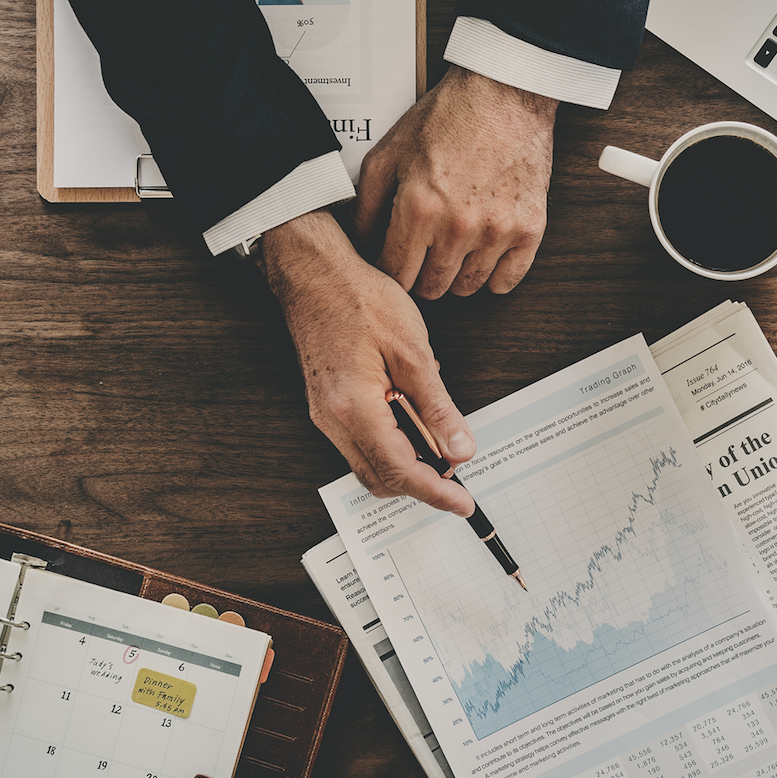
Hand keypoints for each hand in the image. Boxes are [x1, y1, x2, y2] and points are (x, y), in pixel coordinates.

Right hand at [261, 210, 476, 513]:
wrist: (315, 274)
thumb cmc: (357, 299)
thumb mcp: (412, 351)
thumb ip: (437, 407)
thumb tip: (459, 448)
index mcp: (354, 409)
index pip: (400, 471)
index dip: (436, 493)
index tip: (462, 503)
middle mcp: (334, 421)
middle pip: (381, 478)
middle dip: (421, 485)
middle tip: (457, 475)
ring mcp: (326, 415)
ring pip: (369, 464)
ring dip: (406, 465)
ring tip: (440, 445)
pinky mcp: (327, 406)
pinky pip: (361, 443)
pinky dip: (391, 445)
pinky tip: (413, 418)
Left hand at [354, 65, 556, 298]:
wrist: (504, 92)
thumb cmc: (447, 117)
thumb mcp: (389, 153)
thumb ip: (367, 205)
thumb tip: (357, 243)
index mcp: (418, 208)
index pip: (395, 274)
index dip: (389, 272)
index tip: (393, 262)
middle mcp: (457, 226)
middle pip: (431, 287)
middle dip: (420, 276)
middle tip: (422, 254)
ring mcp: (497, 231)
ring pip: (467, 288)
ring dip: (455, 276)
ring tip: (452, 249)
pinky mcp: (529, 228)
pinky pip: (507, 281)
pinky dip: (493, 276)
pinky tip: (483, 255)